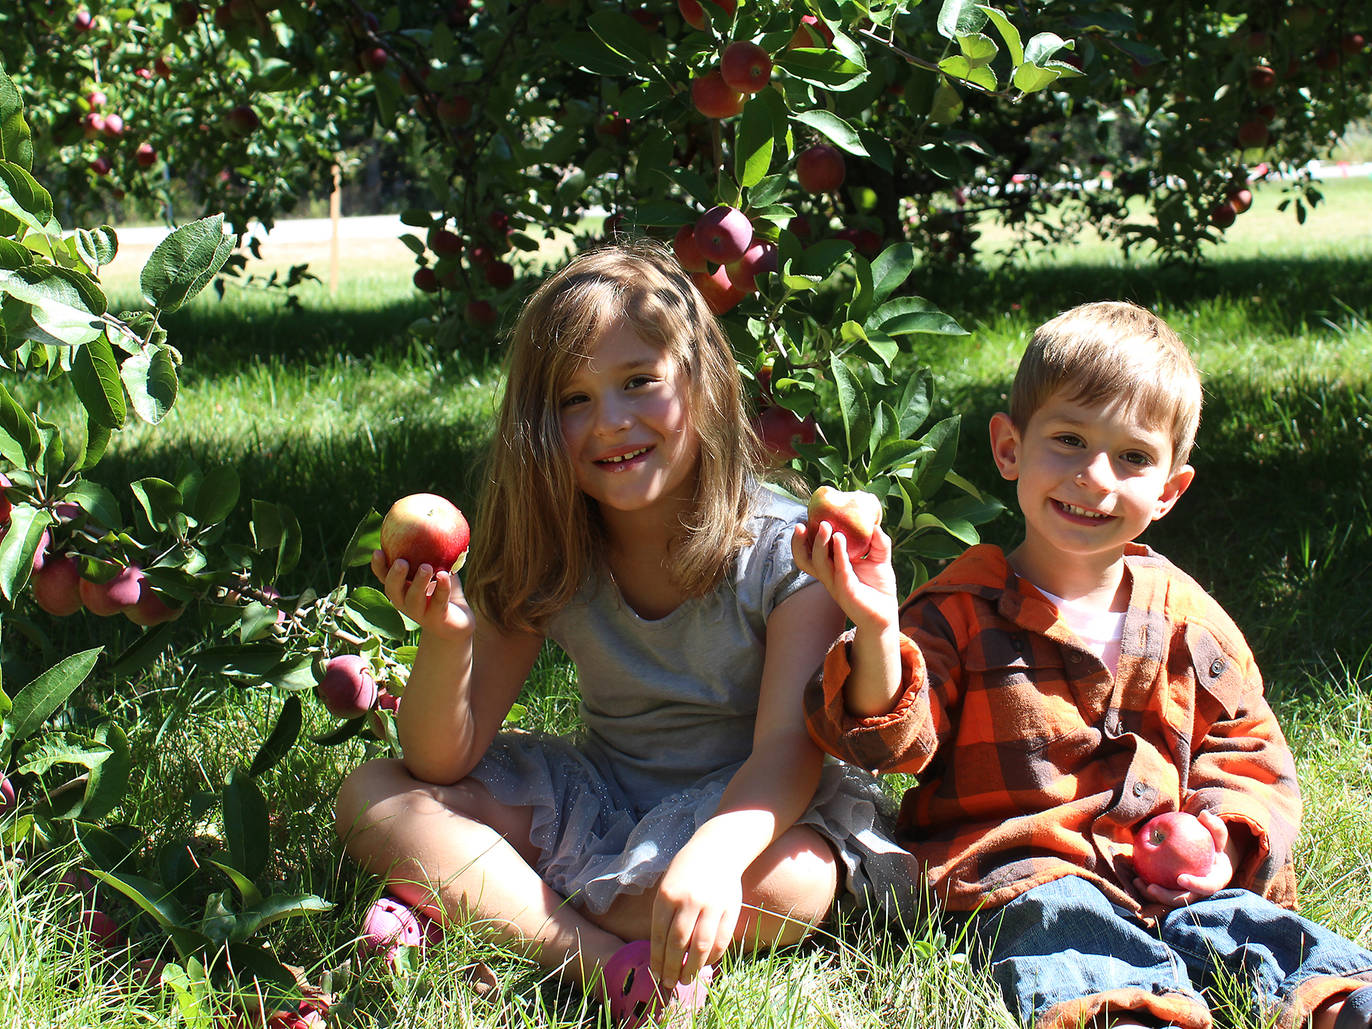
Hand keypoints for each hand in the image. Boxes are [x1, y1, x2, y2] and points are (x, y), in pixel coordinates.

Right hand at [371, 549, 474, 641]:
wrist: (458, 621)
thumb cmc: (443, 590)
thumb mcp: (438, 568)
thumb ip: (433, 551)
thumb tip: (434, 518)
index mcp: (401, 588)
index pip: (383, 577)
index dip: (378, 566)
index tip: (378, 551)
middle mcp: (405, 602)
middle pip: (393, 590)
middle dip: (394, 576)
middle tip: (401, 561)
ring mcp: (420, 613)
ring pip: (414, 599)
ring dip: (419, 583)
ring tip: (426, 567)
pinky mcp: (437, 619)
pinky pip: (438, 602)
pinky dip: (442, 588)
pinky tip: (446, 575)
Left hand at [649, 840, 741, 991]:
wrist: (718, 849)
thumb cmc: (687, 870)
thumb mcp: (668, 886)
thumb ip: (664, 914)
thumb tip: (661, 951)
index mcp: (668, 895)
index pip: (659, 935)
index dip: (657, 958)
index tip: (656, 973)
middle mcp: (688, 901)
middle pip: (678, 944)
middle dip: (671, 967)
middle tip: (669, 982)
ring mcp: (711, 906)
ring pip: (700, 946)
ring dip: (692, 968)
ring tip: (686, 979)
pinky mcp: (729, 910)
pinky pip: (720, 940)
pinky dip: (712, 956)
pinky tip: (705, 964)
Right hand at [791, 520, 900, 634]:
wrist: (885, 613)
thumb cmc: (879, 586)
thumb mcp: (879, 558)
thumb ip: (879, 542)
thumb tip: (875, 526)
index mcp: (831, 566)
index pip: (809, 552)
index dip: (801, 539)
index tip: (803, 520)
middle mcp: (828, 575)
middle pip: (806, 559)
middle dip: (800, 542)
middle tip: (804, 524)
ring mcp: (835, 584)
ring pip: (819, 564)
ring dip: (820, 544)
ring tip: (825, 526)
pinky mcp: (846, 591)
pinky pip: (840, 570)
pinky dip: (838, 554)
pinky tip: (840, 539)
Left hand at [1132, 810, 1234, 906]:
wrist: (1208, 854)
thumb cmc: (1212, 842)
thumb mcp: (1216, 834)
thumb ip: (1214, 825)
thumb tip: (1204, 814)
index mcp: (1214, 881)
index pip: (1207, 887)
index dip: (1195, 885)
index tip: (1180, 878)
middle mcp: (1200, 891)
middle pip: (1184, 899)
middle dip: (1166, 896)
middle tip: (1150, 887)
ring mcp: (1186, 892)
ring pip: (1168, 899)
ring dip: (1152, 895)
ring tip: (1136, 882)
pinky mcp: (1173, 890)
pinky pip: (1160, 890)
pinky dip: (1147, 886)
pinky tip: (1134, 878)